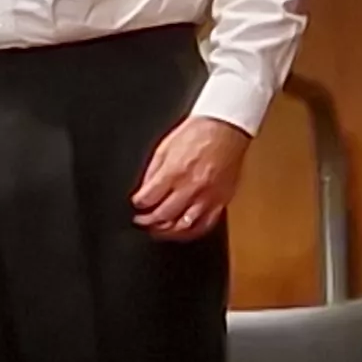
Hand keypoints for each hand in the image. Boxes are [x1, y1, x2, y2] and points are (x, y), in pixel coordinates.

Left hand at [132, 115, 251, 240]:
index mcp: (174, 172)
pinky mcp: (222, 200)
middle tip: (141, 221)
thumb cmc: (196, 135)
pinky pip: (206, 224)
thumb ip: (151, 174)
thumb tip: (142, 193)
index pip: (148, 199)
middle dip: (147, 222)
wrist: (225, 129)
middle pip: (164, 216)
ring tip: (157, 230)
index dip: (138, 205)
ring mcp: (209, 196)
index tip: (137, 205)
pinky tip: (181, 231)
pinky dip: (191, 232)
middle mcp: (191, 187)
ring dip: (167, 232)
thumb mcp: (163, 149)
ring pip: (185, 225)